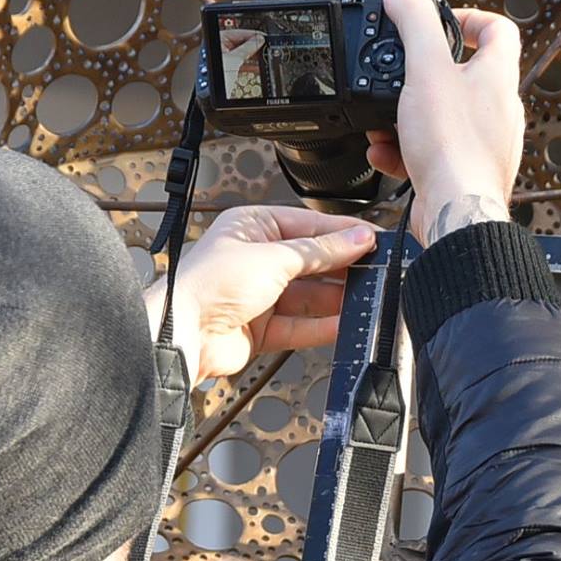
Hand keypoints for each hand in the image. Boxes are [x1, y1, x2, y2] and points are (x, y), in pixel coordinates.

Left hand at [144, 206, 378, 381]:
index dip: (342, 234)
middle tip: (378, 270)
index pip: (308, 226)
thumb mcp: (273, 257)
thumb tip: (356, 238)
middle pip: (312, 262)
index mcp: (252, 226)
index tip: (373, 240)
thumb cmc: (208, 284)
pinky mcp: (262, 328)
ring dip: (338, 299)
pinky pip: (301, 325)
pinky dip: (324, 326)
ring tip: (369, 297)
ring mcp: (260, 295)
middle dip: (343, 268)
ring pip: (310, 296)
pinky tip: (347, 323)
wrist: (182, 333)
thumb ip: (320, 252)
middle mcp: (256, 258)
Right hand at [363, 0, 522, 247]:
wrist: (457, 213)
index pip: (498, 30)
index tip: (438, 22)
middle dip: (422, 75)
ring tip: (383, 123)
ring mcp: (484, 143)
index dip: (468, 17)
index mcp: (498, 77)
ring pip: (443, 116)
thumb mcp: (425, 70)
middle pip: (463, 75)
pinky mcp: (465, 172)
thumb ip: (413, 24)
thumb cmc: (452, 147)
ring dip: (406, 116)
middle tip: (398, 77)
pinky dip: (405, 149)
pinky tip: (386, 153)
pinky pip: (433, 151)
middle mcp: (498, 109)